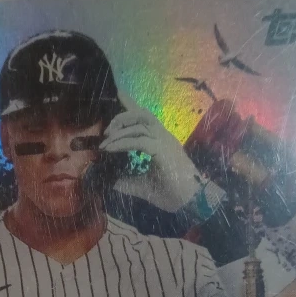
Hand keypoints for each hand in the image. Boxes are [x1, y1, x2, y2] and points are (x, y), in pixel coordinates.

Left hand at [102, 92, 203, 212]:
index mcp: (162, 141)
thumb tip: (110, 182)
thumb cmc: (171, 193)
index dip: (132, 104)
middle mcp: (164, 137)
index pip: (146, 118)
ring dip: (120, 131)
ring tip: (105, 142)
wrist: (190, 203)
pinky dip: (123, 143)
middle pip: (142, 115)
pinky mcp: (162, 150)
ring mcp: (164, 141)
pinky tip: (110, 149)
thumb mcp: (143, 186)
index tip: (120, 93)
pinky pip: (139, 141)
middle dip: (122, 117)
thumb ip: (127, 181)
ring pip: (140, 124)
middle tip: (106, 131)